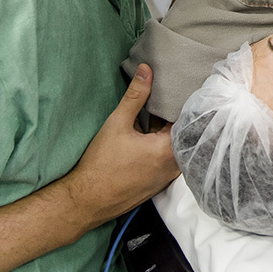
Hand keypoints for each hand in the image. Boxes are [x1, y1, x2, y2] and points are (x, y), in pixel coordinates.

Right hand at [59, 64, 179, 229]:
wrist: (86, 201)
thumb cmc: (101, 164)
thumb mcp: (118, 123)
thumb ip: (136, 95)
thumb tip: (146, 70)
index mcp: (169, 150)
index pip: (186, 119)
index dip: (182, 102)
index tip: (179, 88)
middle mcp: (174, 166)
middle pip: (182, 133)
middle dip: (174, 116)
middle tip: (167, 96)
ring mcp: (167, 178)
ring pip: (174, 147)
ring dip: (166, 132)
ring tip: (156, 112)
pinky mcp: (157, 184)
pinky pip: (166, 160)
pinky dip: (161, 147)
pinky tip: (148, 135)